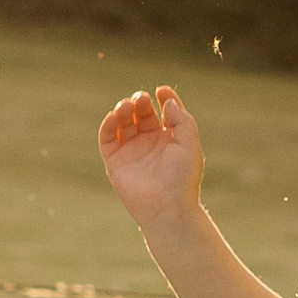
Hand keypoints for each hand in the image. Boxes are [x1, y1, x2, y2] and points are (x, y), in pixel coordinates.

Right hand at [98, 83, 204, 231]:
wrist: (167, 208)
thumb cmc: (182, 178)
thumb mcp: (190, 144)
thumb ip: (182, 120)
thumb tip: (167, 101)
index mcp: (170, 138)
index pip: (165, 111)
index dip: (164, 98)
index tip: (162, 90)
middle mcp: (150, 142)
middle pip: (142, 113)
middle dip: (140, 102)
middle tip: (141, 99)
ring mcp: (132, 151)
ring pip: (123, 122)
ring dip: (123, 110)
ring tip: (126, 106)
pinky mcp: (115, 161)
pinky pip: (107, 138)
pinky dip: (108, 125)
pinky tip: (114, 117)